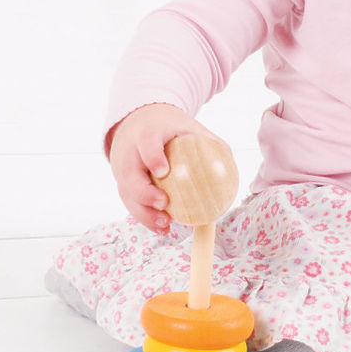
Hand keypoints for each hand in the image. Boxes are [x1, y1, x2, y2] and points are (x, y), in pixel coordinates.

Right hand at [107, 104, 226, 233]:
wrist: (137, 122)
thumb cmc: (169, 128)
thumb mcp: (187, 126)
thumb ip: (209, 141)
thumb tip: (230, 163)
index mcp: (147, 133)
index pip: (146, 143)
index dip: (152, 157)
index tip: (163, 171)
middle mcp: (129, 152)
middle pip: (129, 174)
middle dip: (144, 192)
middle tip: (163, 204)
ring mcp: (120, 169)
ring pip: (127, 194)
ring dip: (144, 212)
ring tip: (165, 224)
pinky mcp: (121, 184)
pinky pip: (130, 203)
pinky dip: (145, 217)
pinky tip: (161, 228)